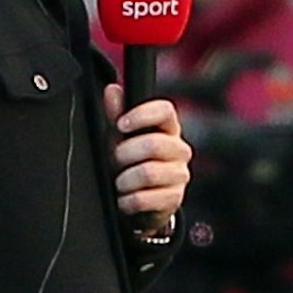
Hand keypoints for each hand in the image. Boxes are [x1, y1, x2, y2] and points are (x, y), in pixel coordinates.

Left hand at [104, 85, 190, 226]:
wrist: (139, 203)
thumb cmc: (130, 164)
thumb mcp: (120, 138)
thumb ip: (116, 114)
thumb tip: (113, 89)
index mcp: (168, 128)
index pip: (165, 111)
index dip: (142, 115)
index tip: (121, 125)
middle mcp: (179, 150)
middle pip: (154, 144)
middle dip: (125, 154)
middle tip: (115, 161)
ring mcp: (180, 175)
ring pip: (148, 173)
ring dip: (124, 180)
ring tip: (119, 183)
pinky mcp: (174, 199)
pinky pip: (145, 198)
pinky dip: (127, 200)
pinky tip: (124, 199)